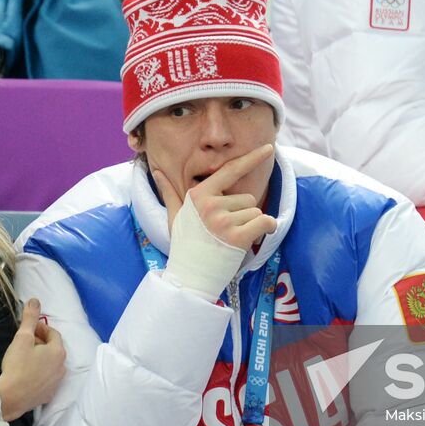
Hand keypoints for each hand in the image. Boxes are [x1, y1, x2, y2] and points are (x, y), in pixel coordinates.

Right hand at [0, 298, 65, 419]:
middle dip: (41, 343)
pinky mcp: (49, 395)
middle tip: (25, 342)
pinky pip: (47, 379)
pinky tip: (27, 374)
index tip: (29, 329)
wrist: (11, 397)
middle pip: (53, 349)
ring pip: (51, 364)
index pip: (53, 333)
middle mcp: (62, 367)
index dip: (41, 329)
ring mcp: (57, 383)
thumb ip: (30, 319)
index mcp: (58, 352)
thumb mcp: (22, 338)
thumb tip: (35, 300)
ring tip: (25, 357)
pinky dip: (40, 374)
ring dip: (41, 358)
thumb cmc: (17, 365)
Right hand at [152, 144, 277, 251]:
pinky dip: (266, 229)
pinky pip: (265, 222)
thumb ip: (169, 191)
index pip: (230, 171)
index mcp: (199, 195)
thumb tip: (156, 171)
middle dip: (242, 214)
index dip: (251, 158)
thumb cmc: (184, 245)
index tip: (268, 148)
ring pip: (255, 211)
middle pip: (247, 198)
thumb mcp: (175, 215)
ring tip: (229, 239)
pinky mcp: (237, 236)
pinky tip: (252, 238)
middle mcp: (211, 204)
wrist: (188, 277)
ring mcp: (224, 220)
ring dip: (249, 225)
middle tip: (224, 232)